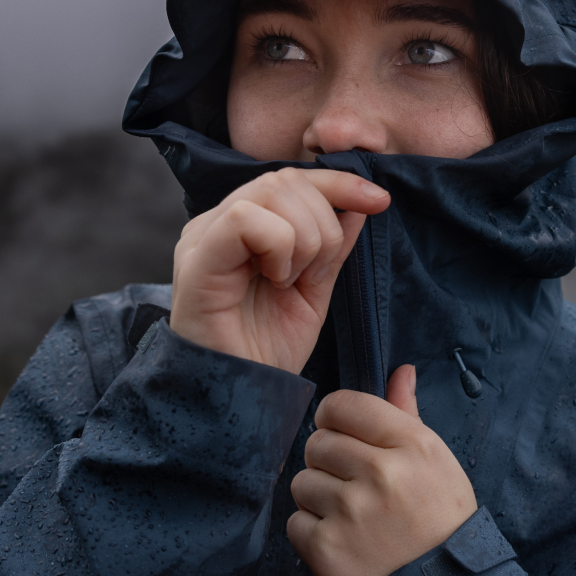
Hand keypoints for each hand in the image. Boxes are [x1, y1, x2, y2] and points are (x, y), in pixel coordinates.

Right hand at [170, 168, 389, 374]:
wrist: (242, 396)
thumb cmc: (267, 351)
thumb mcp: (314, 291)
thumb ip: (332, 246)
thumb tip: (360, 201)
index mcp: (241, 227)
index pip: (292, 178)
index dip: (339, 182)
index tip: (380, 201)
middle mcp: (216, 224)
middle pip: (284, 179)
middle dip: (324, 222)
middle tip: (315, 274)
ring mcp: (202, 238)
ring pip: (270, 191)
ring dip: (305, 237)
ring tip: (293, 281)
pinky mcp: (196, 260)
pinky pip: (244, 218)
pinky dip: (278, 245)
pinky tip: (276, 280)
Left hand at [287, 365, 478, 575]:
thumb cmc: (441, 523)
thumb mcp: (438, 463)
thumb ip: (407, 414)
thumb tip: (400, 371)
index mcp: (413, 446)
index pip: (344, 405)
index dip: (334, 418)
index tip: (341, 434)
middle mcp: (381, 474)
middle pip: (317, 442)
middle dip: (328, 461)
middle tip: (351, 484)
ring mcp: (352, 513)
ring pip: (302, 481)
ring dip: (318, 498)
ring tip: (350, 516)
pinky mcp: (327, 549)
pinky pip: (295, 521)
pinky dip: (312, 533)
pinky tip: (343, 541)